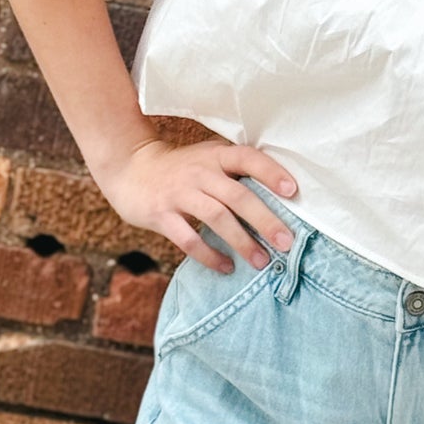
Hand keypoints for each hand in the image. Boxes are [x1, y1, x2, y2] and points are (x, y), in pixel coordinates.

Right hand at [94, 136, 300, 274]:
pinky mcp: (161, 215)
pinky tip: (226, 267)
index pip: (248, 158)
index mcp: (216, 155)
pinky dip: (209, 255)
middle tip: (286, 243)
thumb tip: (282, 192)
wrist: (130, 168)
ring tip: (262, 262)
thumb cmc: (181, 167)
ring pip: (216, 218)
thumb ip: (236, 169)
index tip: (293, 191)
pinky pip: (188, 239)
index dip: (271, 172)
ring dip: (242, 242)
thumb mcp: (208, 157)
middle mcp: (199, 172)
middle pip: (237, 196)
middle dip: (265, 221)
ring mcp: (179, 193)